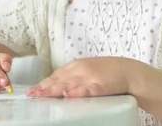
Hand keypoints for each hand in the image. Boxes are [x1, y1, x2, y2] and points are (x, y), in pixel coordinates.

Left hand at [26, 57, 143, 97]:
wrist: (129, 71)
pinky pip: (86, 90)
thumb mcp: (87, 70)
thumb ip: (73, 76)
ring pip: (68, 84)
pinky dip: (76, 92)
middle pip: (58, 79)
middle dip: (44, 87)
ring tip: (42, 94)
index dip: (43, 83)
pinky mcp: (100, 86)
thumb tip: (57, 85)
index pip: (56, 75)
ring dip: (53, 90)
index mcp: (76, 65)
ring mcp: (90, 77)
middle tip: (32, 94)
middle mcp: (80, 69)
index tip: (33, 90)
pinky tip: (67, 95)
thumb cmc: (107, 72)